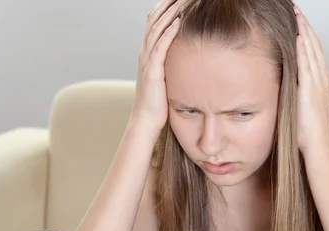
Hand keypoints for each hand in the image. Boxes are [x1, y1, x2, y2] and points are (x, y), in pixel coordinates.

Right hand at [129, 0, 183, 135]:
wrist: (146, 120)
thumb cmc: (158, 101)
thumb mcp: (164, 76)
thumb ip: (170, 62)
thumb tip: (184, 55)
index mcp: (147, 51)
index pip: (155, 21)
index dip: (165, 6)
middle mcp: (144, 52)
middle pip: (156, 19)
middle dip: (169, 4)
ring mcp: (147, 61)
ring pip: (158, 30)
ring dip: (171, 13)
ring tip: (184, 1)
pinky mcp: (152, 72)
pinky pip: (160, 48)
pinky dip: (168, 34)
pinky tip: (177, 23)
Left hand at [294, 5, 328, 153]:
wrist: (317, 145)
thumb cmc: (307, 132)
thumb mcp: (299, 106)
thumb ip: (293, 93)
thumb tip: (280, 86)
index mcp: (319, 81)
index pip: (313, 51)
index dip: (306, 34)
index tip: (297, 20)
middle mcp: (320, 78)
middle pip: (313, 45)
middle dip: (305, 26)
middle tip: (296, 9)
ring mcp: (317, 82)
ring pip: (311, 50)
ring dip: (304, 30)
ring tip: (296, 14)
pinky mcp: (309, 89)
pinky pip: (306, 63)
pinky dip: (303, 47)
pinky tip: (297, 35)